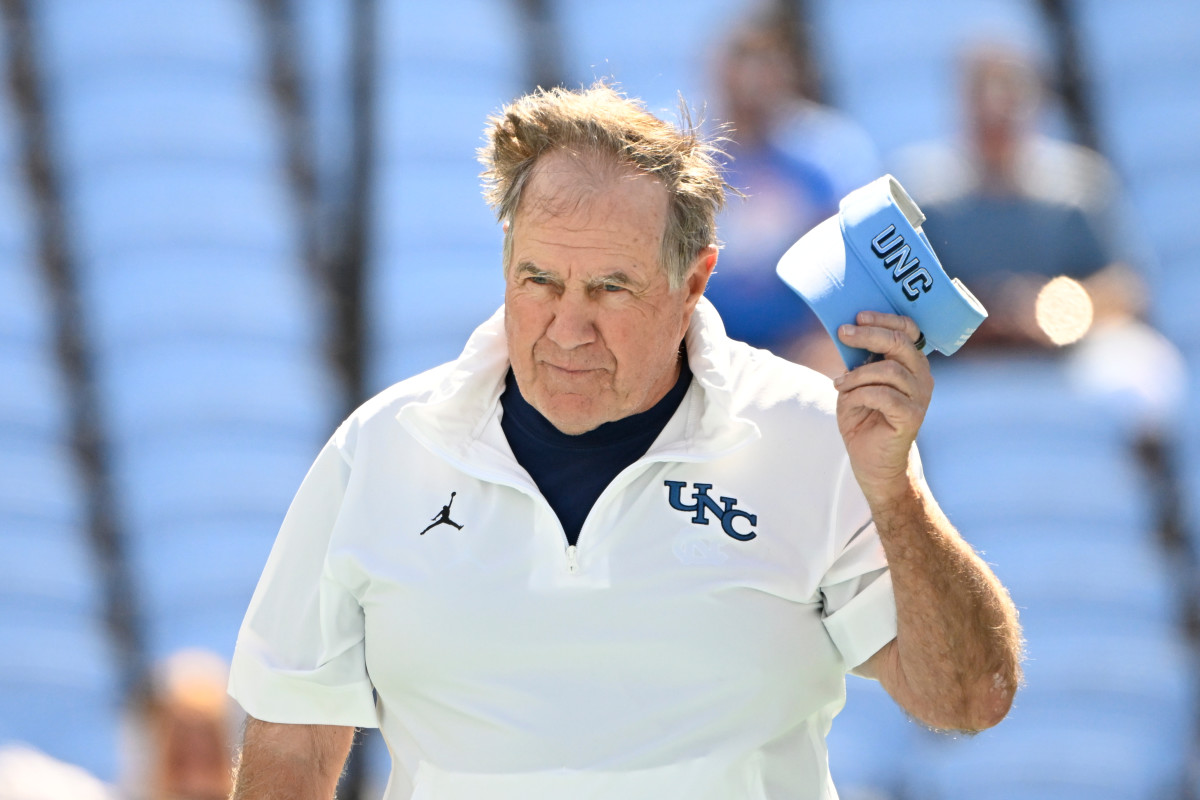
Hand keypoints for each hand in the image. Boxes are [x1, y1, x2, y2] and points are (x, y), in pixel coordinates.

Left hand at [833, 311, 932, 503]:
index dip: (884, 319)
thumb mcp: (856, 383)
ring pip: (888, 370)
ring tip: (840, 385)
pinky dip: (860, 394)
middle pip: (899, 343)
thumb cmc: (863, 418)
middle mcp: (921, 376)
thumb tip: (847, 333)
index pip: (908, 330)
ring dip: (857, 375)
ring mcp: (919, 397)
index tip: (858, 316)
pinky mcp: (912, 416)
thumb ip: (858, 360)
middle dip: (869, 335)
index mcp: (910, 363)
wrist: (872, 460)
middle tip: (843, 333)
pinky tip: (848, 400)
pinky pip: (884, 395)